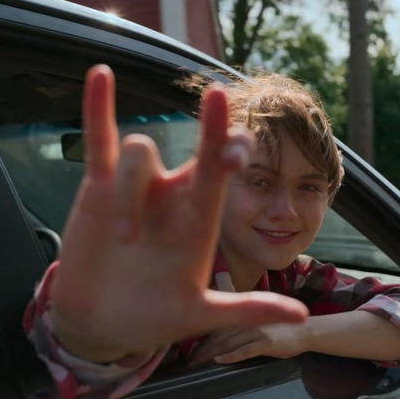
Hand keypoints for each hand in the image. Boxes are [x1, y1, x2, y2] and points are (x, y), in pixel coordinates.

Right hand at [48, 65, 307, 361]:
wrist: (100, 324)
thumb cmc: (153, 318)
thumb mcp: (200, 315)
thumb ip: (247, 310)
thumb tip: (301, 317)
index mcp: (201, 220)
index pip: (225, 175)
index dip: (235, 153)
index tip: (239, 151)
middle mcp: (174, 196)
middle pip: (199, 149)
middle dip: (212, 129)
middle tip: (219, 101)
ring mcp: (138, 188)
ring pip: (140, 154)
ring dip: (131, 192)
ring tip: (123, 239)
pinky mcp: (98, 187)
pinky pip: (99, 140)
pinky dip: (98, 107)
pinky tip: (100, 74)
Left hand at [188, 323, 307, 365]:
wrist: (306, 330)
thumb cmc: (281, 330)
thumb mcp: (257, 325)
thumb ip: (240, 330)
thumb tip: (220, 342)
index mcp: (243, 317)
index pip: (216, 328)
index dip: (202, 340)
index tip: (189, 352)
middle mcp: (247, 321)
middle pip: (218, 335)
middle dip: (201, 350)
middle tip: (188, 362)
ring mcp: (257, 330)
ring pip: (227, 342)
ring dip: (210, 354)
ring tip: (197, 365)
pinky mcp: (266, 342)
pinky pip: (245, 349)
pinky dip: (230, 355)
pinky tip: (219, 361)